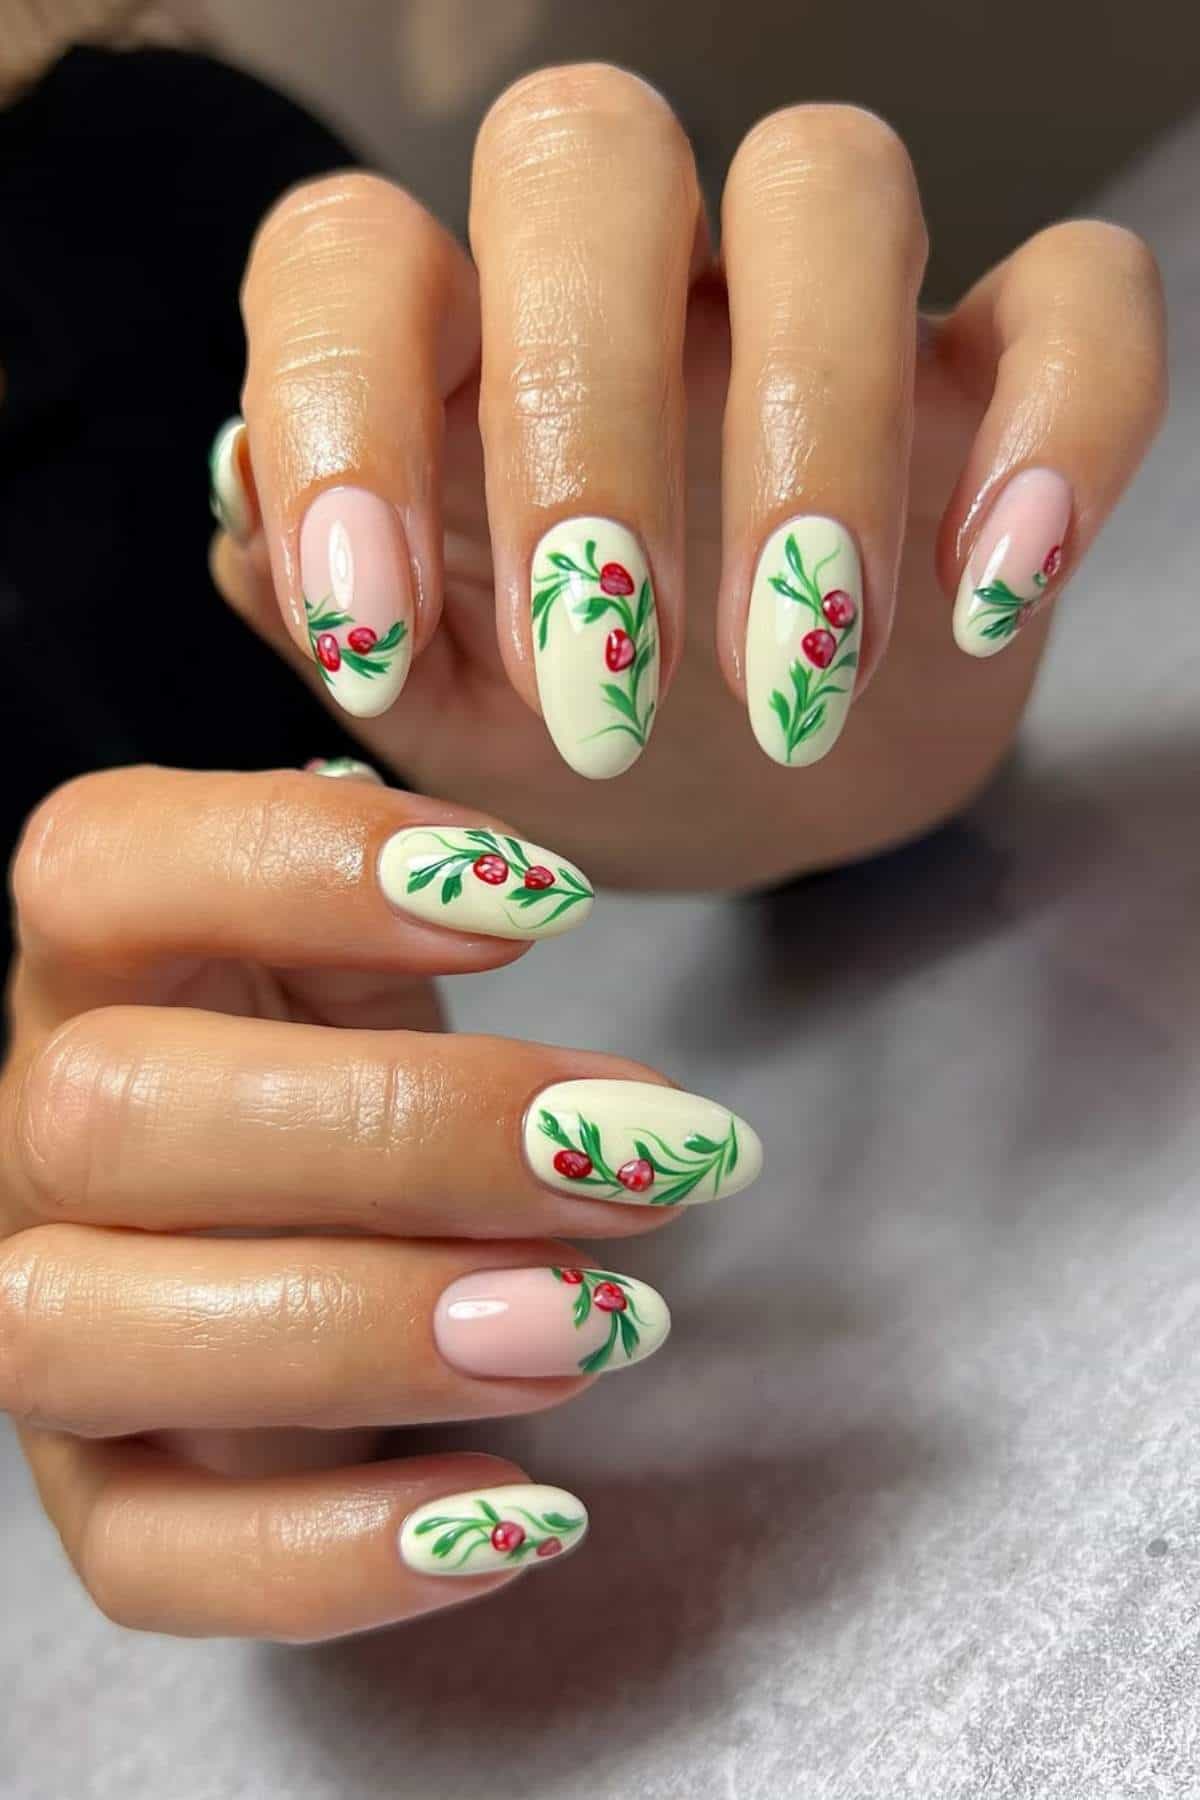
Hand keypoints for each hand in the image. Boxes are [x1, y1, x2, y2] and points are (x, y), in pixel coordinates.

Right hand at [0, 764, 758, 1637]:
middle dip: (400, 1136)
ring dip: (363, 1333)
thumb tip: (532, 868)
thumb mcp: (393, 950)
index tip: (547, 901)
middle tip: (629, 1152)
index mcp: (104, 957)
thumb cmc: (364, 1063)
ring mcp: (44, 1316)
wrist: (325, 1229)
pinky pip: (146, 1555)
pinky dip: (338, 1555)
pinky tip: (525, 1512)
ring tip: (599, 1322)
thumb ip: (444, 898)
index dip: (307, 864)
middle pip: (111, 1110)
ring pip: (83, 1330)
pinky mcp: (102, 1486)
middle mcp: (36, 1131)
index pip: (100, 860)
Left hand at [209, 69, 1164, 889]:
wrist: (744, 801)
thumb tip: (259, 528)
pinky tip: (991, 598)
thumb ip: (338, 622)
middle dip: (584, 419)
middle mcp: (625, 278)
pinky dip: (1061, 425)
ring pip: (830, 183)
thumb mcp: (433, 714)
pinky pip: (1075, 296)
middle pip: (587, 154)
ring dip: (811, 433)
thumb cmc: (567, 742)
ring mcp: (813, 307)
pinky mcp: (988, 376)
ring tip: (795, 685)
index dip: (338, 408)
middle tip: (601, 677)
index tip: (374, 637)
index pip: (355, 252)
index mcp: (455, 343)